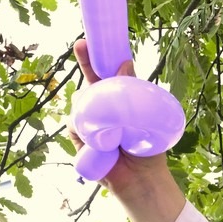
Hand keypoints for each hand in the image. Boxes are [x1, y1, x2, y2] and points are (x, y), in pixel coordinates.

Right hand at [71, 40, 186, 221]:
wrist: (144, 179)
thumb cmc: (147, 149)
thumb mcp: (144, 115)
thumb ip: (133, 91)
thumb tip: (124, 63)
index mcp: (117, 103)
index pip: (104, 77)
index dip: (94, 60)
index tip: (86, 42)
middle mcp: (101, 110)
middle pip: (88, 85)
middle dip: (84, 64)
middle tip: (81, 46)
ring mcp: (89, 124)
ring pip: (80, 103)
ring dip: (91, 104)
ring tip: (112, 121)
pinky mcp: (81, 141)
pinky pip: (74, 126)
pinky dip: (84, 129)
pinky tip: (98, 138)